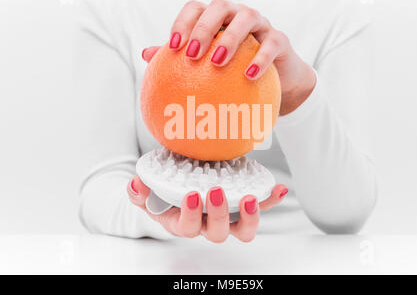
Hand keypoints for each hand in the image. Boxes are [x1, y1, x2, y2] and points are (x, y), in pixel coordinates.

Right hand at [127, 175, 288, 242]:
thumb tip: (136, 185)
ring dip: (250, 216)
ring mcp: (227, 218)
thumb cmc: (164, 195)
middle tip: (216, 191)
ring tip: (251, 197)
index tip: (191, 195)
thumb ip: (140, 192)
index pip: (187, 228)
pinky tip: (279, 189)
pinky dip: (270, 200)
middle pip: (217, 232)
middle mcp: (207, 225)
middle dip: (219, 214)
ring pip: (242, 230)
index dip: (191, 216)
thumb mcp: (148, 194)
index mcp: (183, 223)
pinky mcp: (242, 208)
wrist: (180, 189)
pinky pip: (259, 208)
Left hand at [142, 0, 315, 114]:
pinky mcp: (280, 39)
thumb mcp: (208, 67)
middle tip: (192, 55)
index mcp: (217, 19)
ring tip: (217, 62)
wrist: (277, 81)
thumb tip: (146, 55)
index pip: (196, 8)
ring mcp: (261, 24)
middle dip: (203, 28)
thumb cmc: (236, 72)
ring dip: (230, 37)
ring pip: (246, 17)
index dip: (182, 22)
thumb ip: (181, 58)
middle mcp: (237, 15)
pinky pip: (272, 43)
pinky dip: (261, 58)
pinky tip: (249, 75)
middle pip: (219, 7)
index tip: (172, 47)